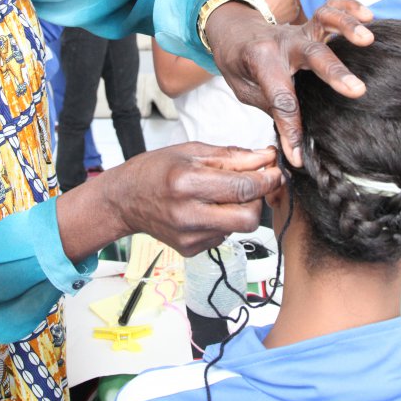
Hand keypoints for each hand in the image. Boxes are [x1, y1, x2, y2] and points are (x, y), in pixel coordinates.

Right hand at [60, 144, 283, 257]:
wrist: (124, 200)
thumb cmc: (155, 170)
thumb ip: (232, 157)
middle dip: (259, 200)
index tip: (276, 170)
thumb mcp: (191, 152)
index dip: (267, 179)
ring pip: (239, 228)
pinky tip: (207, 208)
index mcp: (187, 183)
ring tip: (223, 194)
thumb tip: (265, 158)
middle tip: (254, 184)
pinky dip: (224, 220)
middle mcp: (188, 214)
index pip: (243, 188)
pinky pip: (223, 235)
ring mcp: (189, 236)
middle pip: (248, 218)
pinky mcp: (190, 249)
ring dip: (241, 209)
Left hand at [204, 0, 373, 166]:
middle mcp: (282, 42)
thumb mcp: (245, 91)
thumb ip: (273, 111)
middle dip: (334, 72)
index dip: (290, 129)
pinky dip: (349, 8)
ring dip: (346, 26)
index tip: (298, 155)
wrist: (232, 30)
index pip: (280, 99)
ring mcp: (298, 30)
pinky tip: (368, 15)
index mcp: (261, 61)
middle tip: (358, 90)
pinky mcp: (309, 24)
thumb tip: (295, 149)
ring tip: (368, 37)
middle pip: (311, 55)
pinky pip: (330, 9)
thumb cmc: (238, 64)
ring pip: (323, 20)